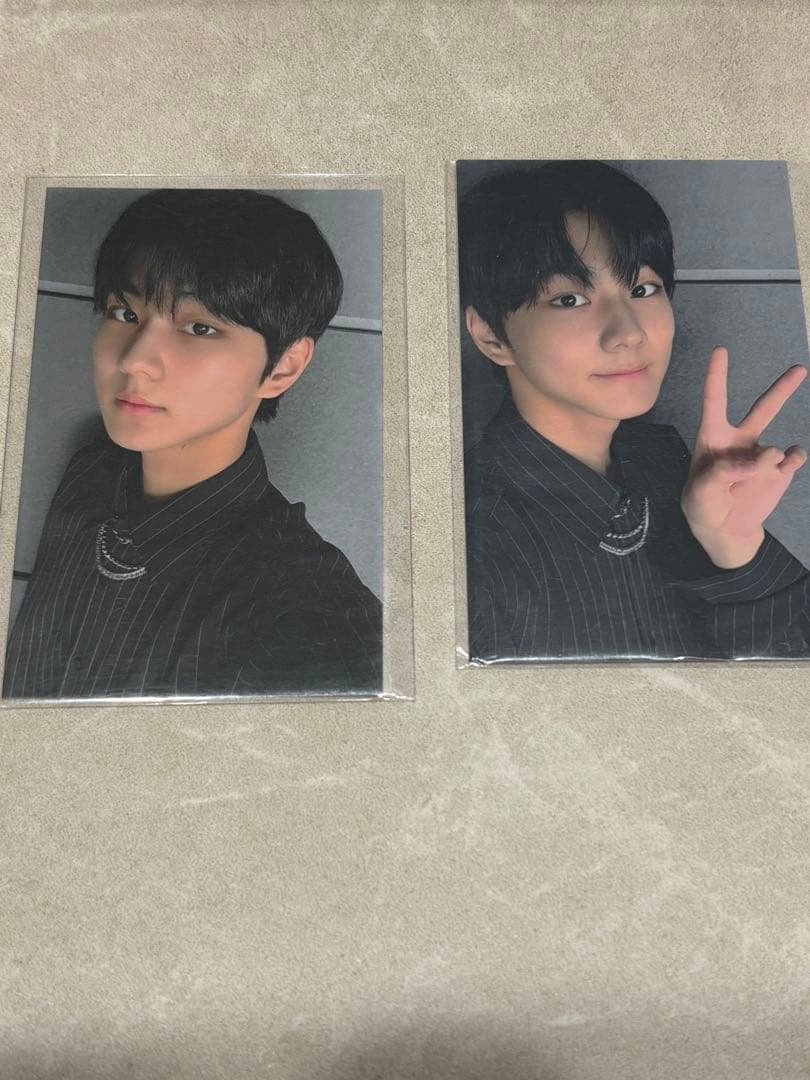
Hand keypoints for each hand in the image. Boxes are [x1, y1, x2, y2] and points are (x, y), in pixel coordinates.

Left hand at [681, 346, 806, 567]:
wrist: (724, 529)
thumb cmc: (703, 505)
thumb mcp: (699, 491)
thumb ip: (723, 473)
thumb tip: (759, 459)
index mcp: (713, 437)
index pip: (715, 400)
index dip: (717, 375)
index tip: (720, 349)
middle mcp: (741, 440)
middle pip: (764, 408)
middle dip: (782, 388)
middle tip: (799, 369)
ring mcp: (762, 454)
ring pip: (774, 448)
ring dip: (763, 464)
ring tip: (750, 478)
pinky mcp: (780, 470)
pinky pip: (793, 458)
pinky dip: (789, 463)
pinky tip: (781, 469)